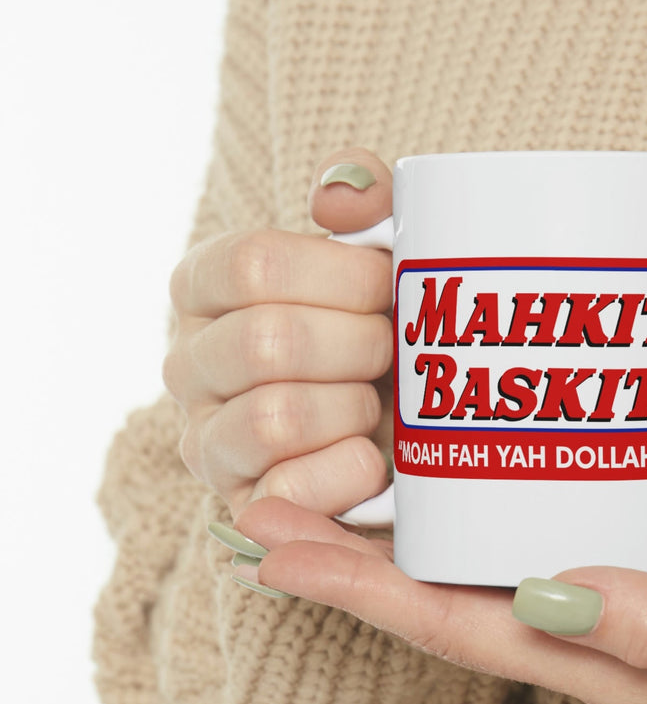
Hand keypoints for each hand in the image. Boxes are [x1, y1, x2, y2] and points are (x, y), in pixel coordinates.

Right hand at [163, 150, 394, 518]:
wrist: (401, 424)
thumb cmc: (381, 327)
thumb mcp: (378, 253)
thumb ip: (364, 199)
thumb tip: (339, 197)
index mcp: (205, 287)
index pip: (253, 264)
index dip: (342, 276)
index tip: (389, 284)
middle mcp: (188, 363)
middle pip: (268, 342)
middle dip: (360, 345)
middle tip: (393, 349)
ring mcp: (207, 440)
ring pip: (275, 417)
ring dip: (353, 407)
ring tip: (378, 403)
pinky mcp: (242, 506)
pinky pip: (289, 491)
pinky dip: (349, 471)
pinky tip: (373, 457)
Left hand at [231, 495, 646, 703]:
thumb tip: (551, 602)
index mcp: (598, 660)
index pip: (451, 628)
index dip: (359, 591)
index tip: (277, 546)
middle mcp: (578, 631)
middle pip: (437, 599)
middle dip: (343, 559)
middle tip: (262, 503)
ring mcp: (592, 591)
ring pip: (466, 567)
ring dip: (386, 531)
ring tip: (317, 478)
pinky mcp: (614, 545)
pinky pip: (513, 534)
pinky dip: (455, 505)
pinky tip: (432, 462)